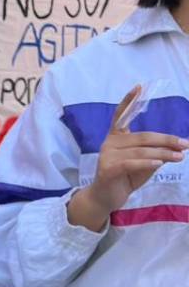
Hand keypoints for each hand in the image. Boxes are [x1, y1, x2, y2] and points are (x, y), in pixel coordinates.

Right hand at [69, 85, 188, 230]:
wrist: (106, 198)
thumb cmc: (124, 178)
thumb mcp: (144, 163)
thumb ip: (155, 153)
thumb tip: (177, 146)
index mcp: (116, 137)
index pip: (121, 115)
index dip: (129, 101)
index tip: (139, 87)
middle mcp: (110, 143)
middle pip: (143, 137)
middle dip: (166, 140)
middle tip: (185, 144)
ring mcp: (107, 155)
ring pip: (141, 151)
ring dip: (163, 154)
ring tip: (180, 156)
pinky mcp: (107, 168)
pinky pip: (131, 163)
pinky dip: (147, 163)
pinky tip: (160, 164)